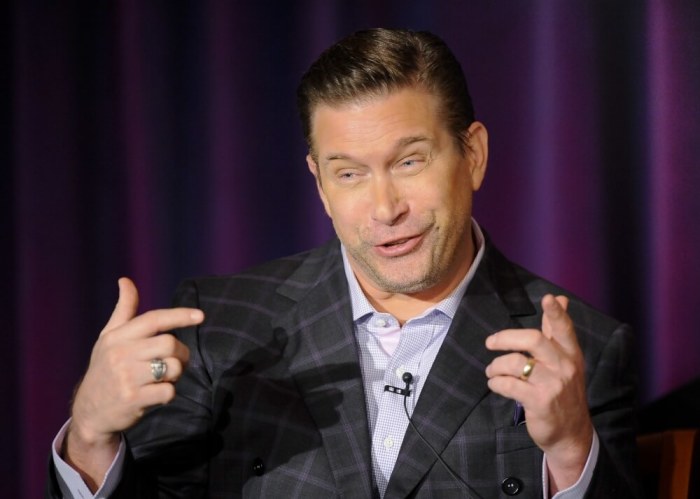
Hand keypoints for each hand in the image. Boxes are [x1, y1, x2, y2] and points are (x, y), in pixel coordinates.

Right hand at [64, 277, 203, 489]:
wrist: (88, 412)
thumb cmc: (104, 369)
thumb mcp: (108, 338)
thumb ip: (123, 310)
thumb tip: (125, 280)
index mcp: (117, 337)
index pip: (154, 319)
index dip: (180, 315)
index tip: (201, 316)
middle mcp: (121, 354)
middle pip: (170, 344)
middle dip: (181, 353)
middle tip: (176, 361)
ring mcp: (127, 378)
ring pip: (173, 367)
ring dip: (176, 374)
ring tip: (162, 378)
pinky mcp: (133, 399)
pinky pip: (169, 391)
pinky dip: (169, 393)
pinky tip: (156, 395)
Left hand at [484, 295, 591, 492]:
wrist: (571, 434)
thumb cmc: (563, 392)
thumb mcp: (565, 362)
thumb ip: (556, 332)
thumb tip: (560, 298)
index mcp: (570, 355)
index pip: (564, 329)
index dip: (556, 313)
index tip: (549, 298)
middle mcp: (564, 367)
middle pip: (534, 340)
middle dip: (506, 338)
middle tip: (490, 342)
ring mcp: (552, 385)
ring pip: (516, 363)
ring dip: (496, 365)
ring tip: (492, 371)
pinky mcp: (539, 402)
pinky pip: (510, 385)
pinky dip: (496, 382)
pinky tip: (495, 384)